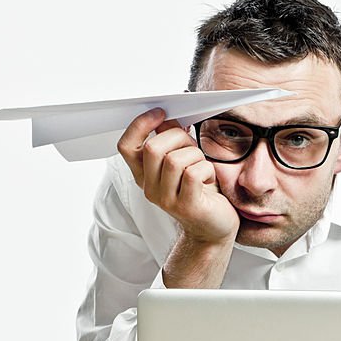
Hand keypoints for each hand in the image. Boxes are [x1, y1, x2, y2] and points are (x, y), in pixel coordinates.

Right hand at [117, 108, 238, 244]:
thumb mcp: (183, 161)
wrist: (214, 226)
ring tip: (202, 166)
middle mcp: (150, 188)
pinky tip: (209, 179)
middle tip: (192, 146)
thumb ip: (171, 140)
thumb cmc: (200, 191)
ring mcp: (166, 199)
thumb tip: (166, 117)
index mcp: (144, 175)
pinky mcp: (186, 206)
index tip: (160, 113)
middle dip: (178, 137)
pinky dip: (206, 169)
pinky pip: (193, 173)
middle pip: (153, 148)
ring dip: (195, 155)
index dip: (140, 125)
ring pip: (175, 159)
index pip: (126, 146)